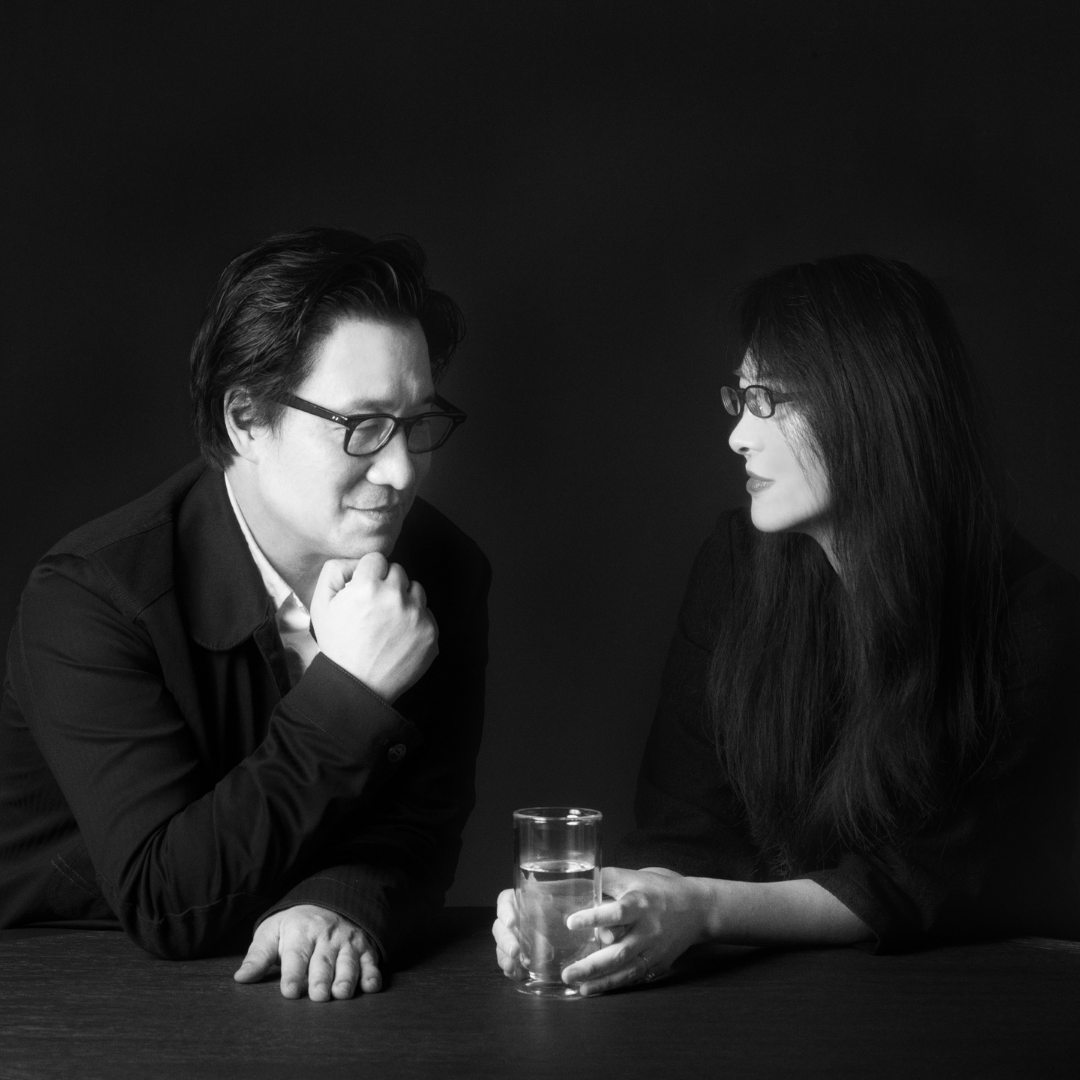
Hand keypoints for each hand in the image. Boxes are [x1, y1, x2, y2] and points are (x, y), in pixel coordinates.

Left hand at [233, 904, 380, 1001]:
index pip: (296, 955)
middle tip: (318, 997)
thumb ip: (258, 957)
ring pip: (348, 962)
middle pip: (323, 961)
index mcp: (300, 933)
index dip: (292, 974)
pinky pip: (371, 961)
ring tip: (341, 994)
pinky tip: (372, 986)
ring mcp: (347, 942)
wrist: (328, 902)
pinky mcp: (365, 948)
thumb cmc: (294, 926)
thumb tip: (240, 978)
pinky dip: (373, 973)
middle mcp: (326, 937)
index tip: (288, 992)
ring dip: (346, 978)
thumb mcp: (272, 933)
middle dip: (321, 979)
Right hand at [310, 554, 438, 701]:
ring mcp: (416, 616)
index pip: (377, 559)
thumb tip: (358, 561)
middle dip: (386, 584)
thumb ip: (335, 570)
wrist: (357, 685)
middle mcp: (395, 598)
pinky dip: (415, 620)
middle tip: (374, 607)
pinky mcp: (431, 633)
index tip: (364, 590)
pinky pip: (427, 613)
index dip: (368, 574)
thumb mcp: (321, 604)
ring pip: (416, 589)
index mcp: (367, 587)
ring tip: (388, 621)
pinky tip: (399, 635)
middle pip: (398, 571)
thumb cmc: (338, 644)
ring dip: (404, 599)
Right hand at [492, 886, 624, 982]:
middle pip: (500, 925)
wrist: (583, 926)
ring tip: (515, 966)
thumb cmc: (584, 909)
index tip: (513, 922)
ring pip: (501, 944)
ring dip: (505, 955)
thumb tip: (608, 935)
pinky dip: (510, 968)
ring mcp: (518, 937)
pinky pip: (508, 961)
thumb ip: (596, 915)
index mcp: (527, 899)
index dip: (505, 910)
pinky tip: (516, 975)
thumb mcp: (588, 906)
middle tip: (517, 951)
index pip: (506, 900)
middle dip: (505, 939)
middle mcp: (519, 917)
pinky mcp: (522, 955)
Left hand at [560, 867, 708, 995]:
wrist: (697, 909)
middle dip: (592, 965)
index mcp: (640, 904)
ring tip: (577, 985)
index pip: (616, 912)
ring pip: (626, 970)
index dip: (594, 917)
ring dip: (600, 981)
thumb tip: (578, 883)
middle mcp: (648, 930)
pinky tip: (593, 989)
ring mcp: (654, 950)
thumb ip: (607, 880)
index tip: (570, 923)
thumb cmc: (659, 889)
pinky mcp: (658, 964)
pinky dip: (614, 984)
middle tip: (567, 973)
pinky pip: (634, 977)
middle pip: (619, 952)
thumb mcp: (635, 876)